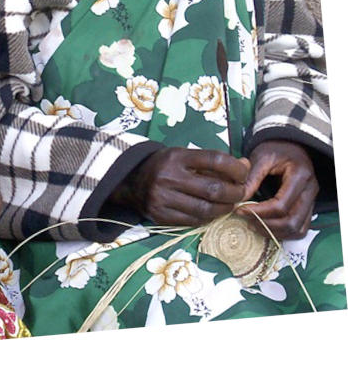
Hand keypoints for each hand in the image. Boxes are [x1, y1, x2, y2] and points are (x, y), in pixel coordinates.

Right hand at [113, 147, 249, 226]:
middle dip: (236, 193)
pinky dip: (209, 217)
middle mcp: (169, 177)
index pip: (215, 160)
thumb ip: (211, 162)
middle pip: (214, 190)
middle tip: (242, 193)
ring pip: (206, 210)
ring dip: (225, 209)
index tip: (244, 172)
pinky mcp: (162, 216)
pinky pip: (194, 221)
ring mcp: (164, 199)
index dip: (236, 168)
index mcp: (176, 157)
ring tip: (229, 204)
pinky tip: (212, 211)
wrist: (132, 182)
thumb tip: (245, 166)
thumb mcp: (183, 156)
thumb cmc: (165, 166)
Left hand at [236, 139, 317, 239]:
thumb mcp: (260, 157)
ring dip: (275, 232)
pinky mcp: (308, 206)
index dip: (260, 212)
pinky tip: (266, 227)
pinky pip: (301, 227)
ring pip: (298, 228)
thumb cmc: (274, 148)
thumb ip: (251, 177)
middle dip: (267, 225)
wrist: (289, 144)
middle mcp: (310, 190)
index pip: (281, 205)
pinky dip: (285, 232)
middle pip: (292, 221)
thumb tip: (238, 198)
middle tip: (246, 221)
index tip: (240, 210)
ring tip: (253, 225)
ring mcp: (312, 200)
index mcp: (299, 175)